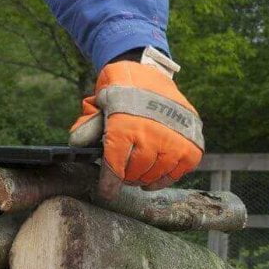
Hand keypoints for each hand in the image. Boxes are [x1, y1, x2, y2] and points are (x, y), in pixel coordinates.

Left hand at [70, 58, 202, 198]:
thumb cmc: (121, 91)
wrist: (151, 75)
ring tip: (137, 174)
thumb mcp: (99, 103)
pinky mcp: (191, 144)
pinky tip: (154, 175)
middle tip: (122, 175)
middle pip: (135, 173)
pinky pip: (177, 172)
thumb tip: (77, 145)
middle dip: (125, 177)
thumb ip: (88, 126)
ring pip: (155, 175)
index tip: (106, 193)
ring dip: (143, 178)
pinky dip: (164, 177)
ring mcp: (175, 140)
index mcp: (125, 125)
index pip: (115, 166)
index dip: (109, 184)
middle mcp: (152, 134)